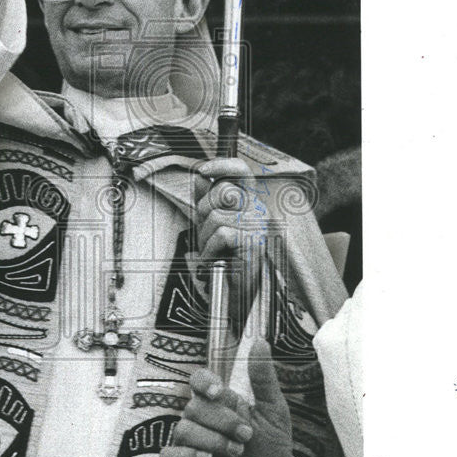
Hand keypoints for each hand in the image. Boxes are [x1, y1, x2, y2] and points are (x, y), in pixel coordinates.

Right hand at [159, 339, 292, 456]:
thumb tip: (260, 341)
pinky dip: (187, 454)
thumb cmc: (272, 453)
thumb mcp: (274, 412)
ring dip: (214, 439)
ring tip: (236, 452)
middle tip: (245, 435)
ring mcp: (188, 445)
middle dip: (223, 420)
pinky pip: (169, 455)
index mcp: (218, 405)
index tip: (219, 392)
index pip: (198, 382)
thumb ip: (263, 379)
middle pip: (194, 406)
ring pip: (183, 429)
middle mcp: (200, 422)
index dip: (203, 383)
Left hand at [194, 157, 265, 317]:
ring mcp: (257, 224)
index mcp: (249, 201)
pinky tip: (215, 260)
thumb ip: (207, 200)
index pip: (241, 170)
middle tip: (206, 233)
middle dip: (203, 211)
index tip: (202, 170)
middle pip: (222, 191)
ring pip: (217, 214)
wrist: (240, 292)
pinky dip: (210, 250)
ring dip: (205, 236)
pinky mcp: (253, 241)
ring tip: (212, 251)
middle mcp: (257, 209)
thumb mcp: (213, 224)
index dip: (222, 164)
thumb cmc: (226, 257)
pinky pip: (220, 234)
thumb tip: (199, 176)